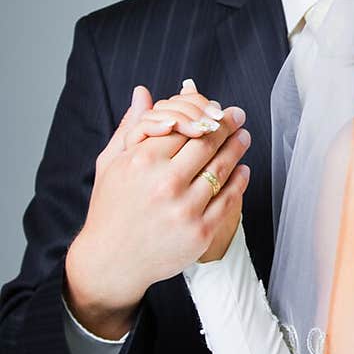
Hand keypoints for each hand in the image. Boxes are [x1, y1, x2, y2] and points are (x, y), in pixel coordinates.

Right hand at [65, 84, 249, 335]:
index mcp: (141, 162)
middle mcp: (165, 184)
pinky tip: (242, 170)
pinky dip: (239, 181)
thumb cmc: (110, 208)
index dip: (202, 114)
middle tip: (238, 115)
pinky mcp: (200, 233)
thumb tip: (144, 92)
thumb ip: (131, 127)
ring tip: (243, 137)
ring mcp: (185, 210)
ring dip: (237, 148)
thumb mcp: (111, 164)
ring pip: (221, 169)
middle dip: (226, 125)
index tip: (215, 108)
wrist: (111, 260)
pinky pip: (229, 200)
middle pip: (206, 143)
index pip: (182, 126)